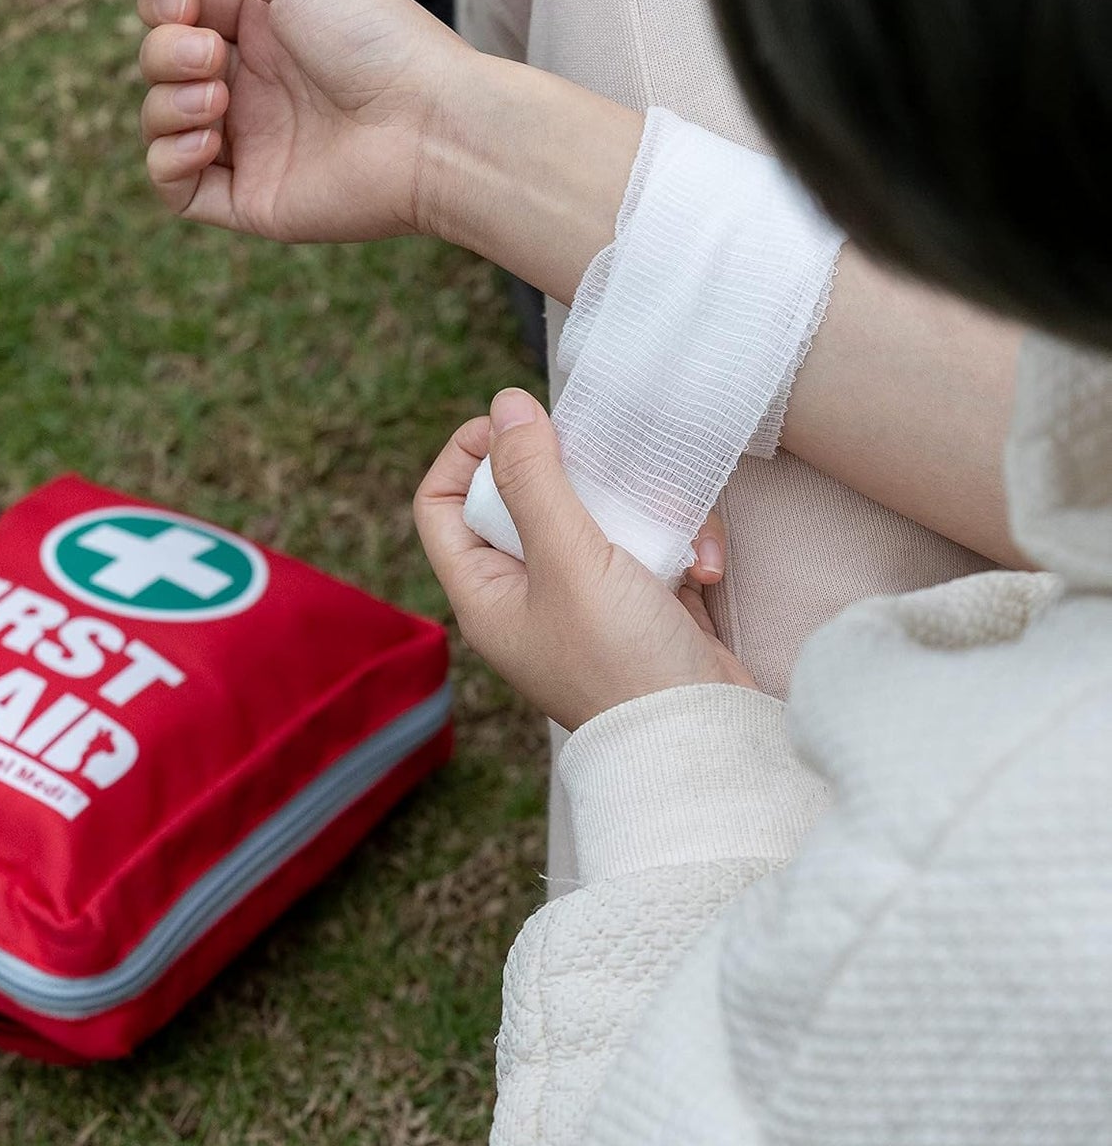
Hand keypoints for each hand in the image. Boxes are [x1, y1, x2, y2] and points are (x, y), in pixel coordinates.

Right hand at [125, 0, 474, 242]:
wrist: (428, 127)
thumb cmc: (374, 39)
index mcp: (263, 27)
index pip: (175, 10)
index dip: (163, 2)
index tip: (187, 2)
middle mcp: (253, 84)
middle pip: (159, 63)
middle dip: (166, 52)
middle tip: (216, 57)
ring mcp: (249, 145)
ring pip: (159, 122)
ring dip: (166, 102)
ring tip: (218, 97)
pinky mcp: (249, 200)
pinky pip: (174, 188)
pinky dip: (168, 160)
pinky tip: (206, 141)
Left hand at [414, 389, 754, 730]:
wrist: (704, 739)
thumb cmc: (622, 660)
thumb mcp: (568, 560)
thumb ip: (533, 479)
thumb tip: (503, 405)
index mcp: (484, 593)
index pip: (441, 504)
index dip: (466, 453)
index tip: (515, 422)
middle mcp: (525, 596)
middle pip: (524, 498)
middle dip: (573, 472)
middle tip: (604, 458)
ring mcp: (585, 600)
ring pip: (598, 513)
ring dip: (645, 508)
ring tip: (674, 528)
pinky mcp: (641, 601)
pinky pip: (650, 542)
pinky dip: (681, 543)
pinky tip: (705, 570)